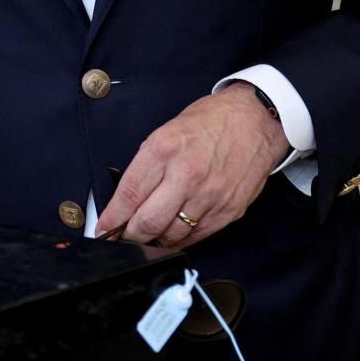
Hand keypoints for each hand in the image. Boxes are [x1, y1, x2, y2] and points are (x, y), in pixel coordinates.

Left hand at [94, 83, 289, 249]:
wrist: (256, 121)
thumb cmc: (211, 121)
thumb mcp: (168, 130)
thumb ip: (149, 164)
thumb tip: (129, 197)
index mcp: (164, 149)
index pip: (129, 195)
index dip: (111, 219)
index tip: (103, 229)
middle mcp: (186, 175)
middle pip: (147, 222)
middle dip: (129, 236)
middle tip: (122, 237)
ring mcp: (209, 196)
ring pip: (171, 235)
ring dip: (155, 240)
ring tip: (148, 234)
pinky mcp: (227, 211)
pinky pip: (197, 236)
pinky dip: (180, 239)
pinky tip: (173, 233)